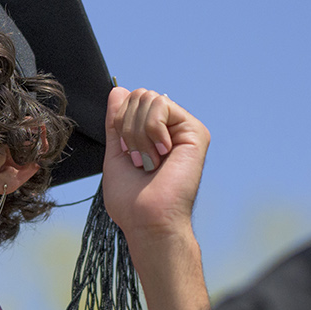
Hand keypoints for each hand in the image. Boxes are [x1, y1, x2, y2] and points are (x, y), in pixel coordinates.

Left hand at [100, 86, 207, 244]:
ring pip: (148, 98)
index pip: (129, 101)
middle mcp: (169, 130)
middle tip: (137, 159)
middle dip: (127, 128)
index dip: (119, 123)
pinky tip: (161, 154)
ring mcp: (183, 129)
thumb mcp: (115, 152)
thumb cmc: (131, 200)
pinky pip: (161, 105)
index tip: (125, 153)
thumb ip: (117, 121)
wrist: (147, 220)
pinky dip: (151, 131)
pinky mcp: (195, 131)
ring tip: (148, 161)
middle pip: (138, 95)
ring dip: (138, 134)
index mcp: (151, 135)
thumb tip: (118, 90)